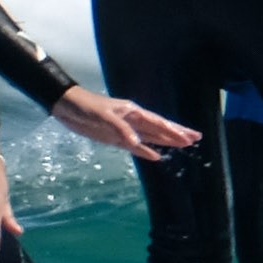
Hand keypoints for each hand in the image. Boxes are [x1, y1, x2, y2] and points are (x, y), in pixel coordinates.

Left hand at [49, 85, 198, 156]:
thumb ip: (121, 129)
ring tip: (183, 145)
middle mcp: (133, 120)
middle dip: (177, 134)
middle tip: (195, 139)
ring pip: (150, 137)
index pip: (157, 122)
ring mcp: (125, 130)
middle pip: (159, 129)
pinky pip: (135, 146)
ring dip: (165, 142)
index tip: (190, 136)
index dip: (173, 130)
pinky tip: (156, 156)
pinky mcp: (116, 139)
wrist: (67, 107)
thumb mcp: (103, 116)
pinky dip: (146, 151)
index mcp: (132, 112)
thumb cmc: (85, 107)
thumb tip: (138, 143)